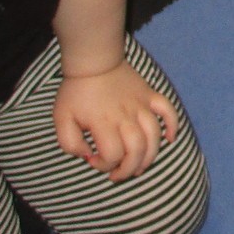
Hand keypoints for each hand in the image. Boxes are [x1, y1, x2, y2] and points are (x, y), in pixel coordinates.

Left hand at [52, 61, 175, 181]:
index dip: (103, 165)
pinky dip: (173, 126)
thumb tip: (87, 155)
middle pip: (137, 151)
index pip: (112, 156)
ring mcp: (141, 106)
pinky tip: (170, 138)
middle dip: (129, 169)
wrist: (94, 59)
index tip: (93, 159)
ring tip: (139, 166)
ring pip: (154, 137)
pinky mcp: (150, 96)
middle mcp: (126, 117)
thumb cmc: (75, 91)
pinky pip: (168, 111)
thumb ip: (70, 143)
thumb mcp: (60, 119)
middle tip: (118, 174)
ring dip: (149, 156)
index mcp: (104, 124)